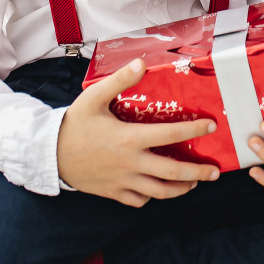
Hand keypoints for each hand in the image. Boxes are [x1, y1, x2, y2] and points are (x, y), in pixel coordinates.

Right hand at [56, 58, 220, 206]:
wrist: (49, 154)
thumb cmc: (73, 124)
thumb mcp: (94, 97)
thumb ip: (120, 80)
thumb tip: (142, 63)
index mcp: (129, 139)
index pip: (170, 135)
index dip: (194, 130)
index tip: (211, 127)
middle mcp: (130, 163)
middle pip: (173, 172)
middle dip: (198, 173)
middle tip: (215, 172)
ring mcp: (122, 181)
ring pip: (159, 192)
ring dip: (180, 189)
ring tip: (193, 184)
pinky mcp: (113, 193)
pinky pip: (138, 200)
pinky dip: (151, 197)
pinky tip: (157, 190)